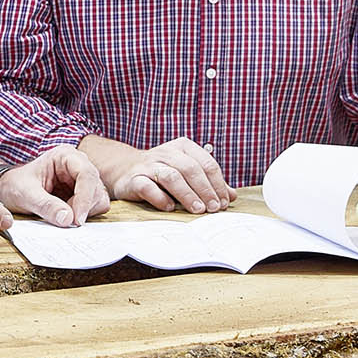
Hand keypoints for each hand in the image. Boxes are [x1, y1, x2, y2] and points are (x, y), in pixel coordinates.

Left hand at [0, 146, 108, 226]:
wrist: (8, 190)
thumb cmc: (15, 185)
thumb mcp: (25, 194)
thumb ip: (45, 205)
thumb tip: (67, 219)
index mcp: (65, 156)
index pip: (86, 174)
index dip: (84, 197)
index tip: (77, 219)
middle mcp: (78, 165)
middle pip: (96, 187)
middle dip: (83, 207)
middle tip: (67, 222)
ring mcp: (82, 180)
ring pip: (99, 198)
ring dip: (84, 212)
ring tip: (61, 215)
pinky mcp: (83, 194)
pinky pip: (94, 207)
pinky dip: (83, 215)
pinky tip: (66, 216)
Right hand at [107, 137, 235, 213]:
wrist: (126, 171)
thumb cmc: (162, 173)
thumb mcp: (187, 173)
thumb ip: (209, 183)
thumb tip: (231, 196)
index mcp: (183, 147)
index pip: (206, 163)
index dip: (218, 184)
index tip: (223, 202)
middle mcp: (166, 153)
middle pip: (190, 169)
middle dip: (205, 190)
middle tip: (213, 208)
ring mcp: (149, 165)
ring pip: (171, 176)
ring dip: (187, 195)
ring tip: (197, 210)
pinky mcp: (134, 179)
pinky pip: (147, 187)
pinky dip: (160, 197)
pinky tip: (169, 208)